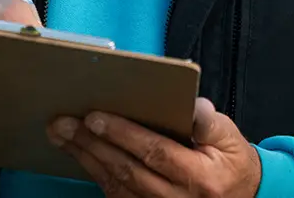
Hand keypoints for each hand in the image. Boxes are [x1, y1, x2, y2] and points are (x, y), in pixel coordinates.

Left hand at [48, 97, 260, 197]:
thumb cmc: (232, 165)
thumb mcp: (231, 139)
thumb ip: (209, 123)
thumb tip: (192, 105)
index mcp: (200, 178)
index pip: (155, 152)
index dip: (123, 135)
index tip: (95, 117)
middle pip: (126, 170)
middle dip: (92, 145)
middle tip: (63, 123)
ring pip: (116, 186)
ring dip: (86, 159)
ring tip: (62, 135)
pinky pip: (117, 197)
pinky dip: (96, 175)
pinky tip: (80, 156)